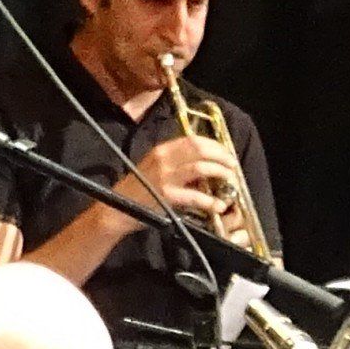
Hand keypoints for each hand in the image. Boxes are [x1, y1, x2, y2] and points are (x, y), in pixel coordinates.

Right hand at [138, 129, 253, 226]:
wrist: (117, 208)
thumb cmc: (139, 189)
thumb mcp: (154, 167)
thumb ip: (175, 161)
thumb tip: (204, 161)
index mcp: (162, 150)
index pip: (193, 140)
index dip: (214, 145)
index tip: (226, 152)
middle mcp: (164, 159)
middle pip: (200, 150)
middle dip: (222, 156)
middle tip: (233, 165)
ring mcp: (165, 177)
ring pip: (201, 168)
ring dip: (220, 173)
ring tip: (231, 180)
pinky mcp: (167, 196)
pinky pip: (195, 196)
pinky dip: (210, 201)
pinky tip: (219, 205)